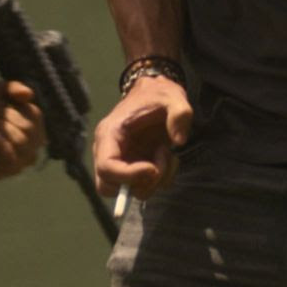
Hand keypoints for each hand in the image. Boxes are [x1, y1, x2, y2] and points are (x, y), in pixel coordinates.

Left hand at [0, 79, 43, 180]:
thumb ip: (12, 88)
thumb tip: (29, 94)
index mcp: (34, 127)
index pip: (35, 115)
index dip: (16, 107)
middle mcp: (32, 146)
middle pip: (28, 128)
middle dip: (6, 117)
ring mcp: (21, 160)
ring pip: (21, 142)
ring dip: (1, 128)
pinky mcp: (7, 171)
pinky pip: (11, 158)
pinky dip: (2, 143)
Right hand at [94, 75, 190, 197]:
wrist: (157, 95)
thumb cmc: (159, 95)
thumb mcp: (173, 97)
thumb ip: (180, 114)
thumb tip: (179, 141)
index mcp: (110, 133)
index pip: (106, 168)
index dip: (128, 176)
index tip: (153, 169)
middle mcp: (108, 152)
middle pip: (108, 187)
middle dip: (138, 183)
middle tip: (157, 165)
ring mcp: (119, 163)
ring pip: (129, 191)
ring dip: (155, 181)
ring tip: (165, 153)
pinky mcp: (132, 169)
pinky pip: (143, 188)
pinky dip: (160, 180)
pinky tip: (167, 157)